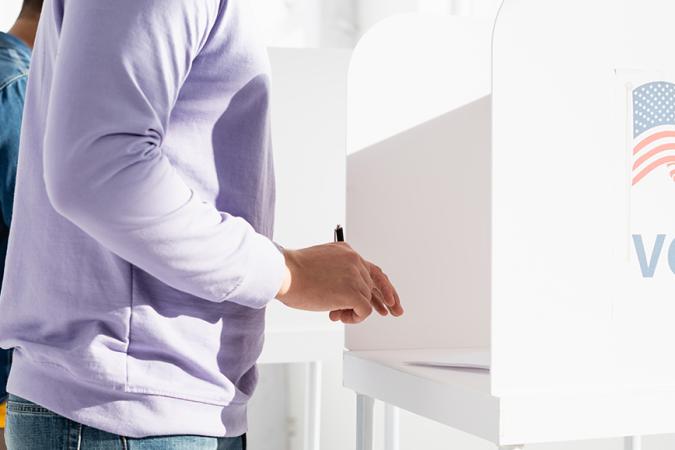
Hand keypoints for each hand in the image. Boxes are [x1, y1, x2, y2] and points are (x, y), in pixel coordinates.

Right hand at [276, 243, 402, 323]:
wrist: (284, 273)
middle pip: (374, 286)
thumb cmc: (292, 272)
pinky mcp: (354, 293)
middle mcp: (355, 261)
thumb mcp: (320, 266)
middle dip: (378, 302)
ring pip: (367, 300)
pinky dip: (355, 318)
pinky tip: (340, 315)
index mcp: (347, 252)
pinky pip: (365, 311)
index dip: (382, 286)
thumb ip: (336, 276)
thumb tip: (343, 299)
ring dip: (353, 311)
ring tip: (336, 313)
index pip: (372, 270)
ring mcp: (356, 277)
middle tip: (393, 312)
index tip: (390, 299)